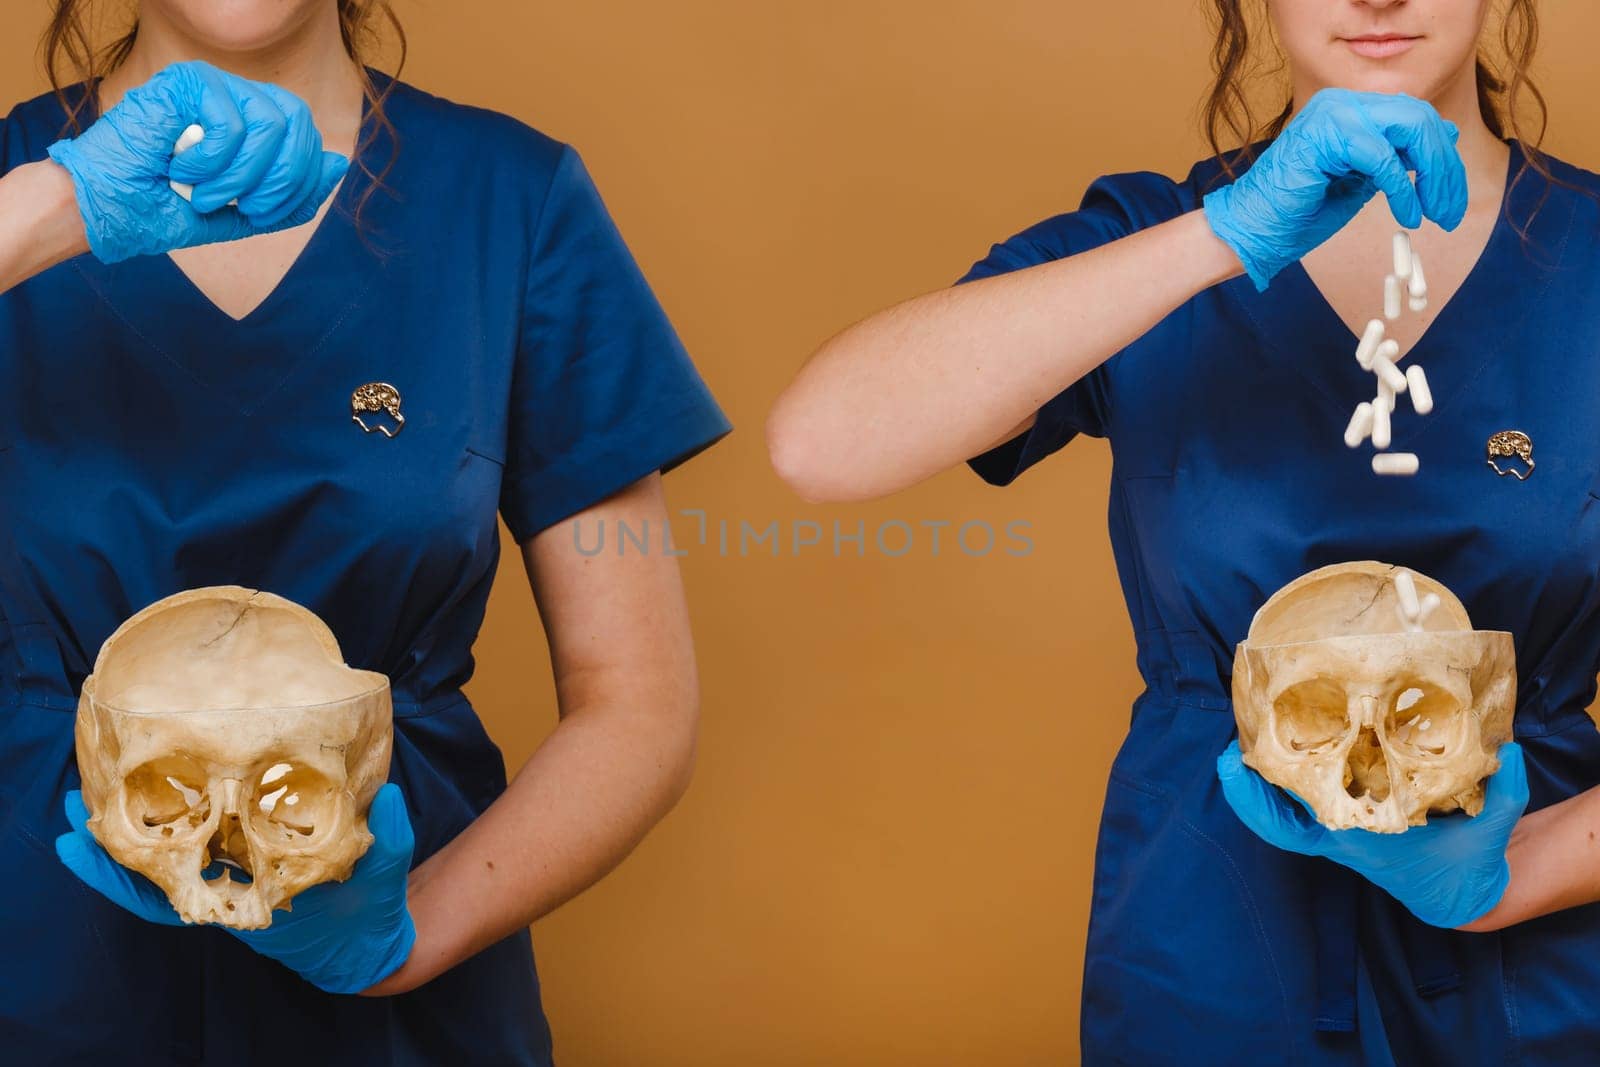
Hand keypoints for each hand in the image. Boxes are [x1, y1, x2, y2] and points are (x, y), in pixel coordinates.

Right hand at [44, 59, 348, 262]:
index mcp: (253, 122)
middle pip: (300, 124)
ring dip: (242, 178)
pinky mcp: (185, 81)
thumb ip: (291, 194)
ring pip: (271, 124)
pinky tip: (179, 170)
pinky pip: (231, 123)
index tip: (264, 213)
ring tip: (205, 195)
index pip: (307, 135)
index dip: (303, 180)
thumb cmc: (164, 210)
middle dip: (282, 181)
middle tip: (244, 210)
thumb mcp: (243, 212)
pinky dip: (211, 162)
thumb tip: (340, 163)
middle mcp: (237, 95)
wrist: (107, 211)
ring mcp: (212, 83)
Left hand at [57, 783, 416, 994]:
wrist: (368, 944)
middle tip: (73, 812)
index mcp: (256, 904)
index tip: (89, 845)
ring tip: (90, 807)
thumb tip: (386, 796)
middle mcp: (232, 899)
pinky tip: (154, 808)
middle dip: (114, 850)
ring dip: (130, 842)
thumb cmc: (371, 913)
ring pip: (169, 868)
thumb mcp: (384, 875)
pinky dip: (169, 837)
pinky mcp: (244, 872)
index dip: (131, 873)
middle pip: (157, 879)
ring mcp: (234, 886)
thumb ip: (389, 835)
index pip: (181, 892)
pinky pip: (195, 856)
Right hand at [1201, 88, 1467, 289]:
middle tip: (1450, 211)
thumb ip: (1396, 158)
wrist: (1251, 231)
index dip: (1442, 158)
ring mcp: (1332, 113)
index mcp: (1349, 109)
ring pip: (1409, 128)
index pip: (1415, 118)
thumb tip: (1445, 136)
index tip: (1449, 201)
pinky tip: (1407, 215)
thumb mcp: (1361, 182)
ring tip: (1433, 213)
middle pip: (1420, 118)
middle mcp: (1342, 102)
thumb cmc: (1297, 212)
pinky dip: (1401, 189)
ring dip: (1431, 175)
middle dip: (1444, 167)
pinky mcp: (1325, 135)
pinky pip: (1382, 157)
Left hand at [1216, 739, 1527, 928]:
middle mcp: (1341, 838)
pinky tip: (1280, 747)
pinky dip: (1282, 785)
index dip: (1259, 800)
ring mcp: (1338, 834)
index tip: (1237, 767)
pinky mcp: (1344, 825)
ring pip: (1280, 815)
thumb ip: (1505, 791)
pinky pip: (1298, 810)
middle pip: (1275, 820)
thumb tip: (1509, 751)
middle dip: (1246, 790)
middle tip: (1229, 748)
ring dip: (1258, 785)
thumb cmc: (1471, 858)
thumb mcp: (1493, 826)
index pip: (1297, 827)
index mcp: (1363, 840)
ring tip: (1243, 738)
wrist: (1464, 893)